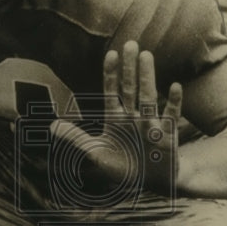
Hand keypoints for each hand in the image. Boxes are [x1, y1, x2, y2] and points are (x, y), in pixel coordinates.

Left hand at [49, 41, 181, 197]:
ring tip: (146, 56)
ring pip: (149, 96)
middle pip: (131, 88)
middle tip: (131, 44)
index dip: (111, 74)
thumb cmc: (122, 166)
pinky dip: (174, 102)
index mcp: (116, 119)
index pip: (112, 92)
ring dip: (147, 77)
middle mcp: (133, 118)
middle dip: (130, 68)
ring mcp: (151, 125)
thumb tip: (51, 126)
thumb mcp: (94, 153)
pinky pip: (171, 116)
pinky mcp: (167, 136)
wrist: (149, 182)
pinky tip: (175, 86)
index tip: (111, 54)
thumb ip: (75, 138)